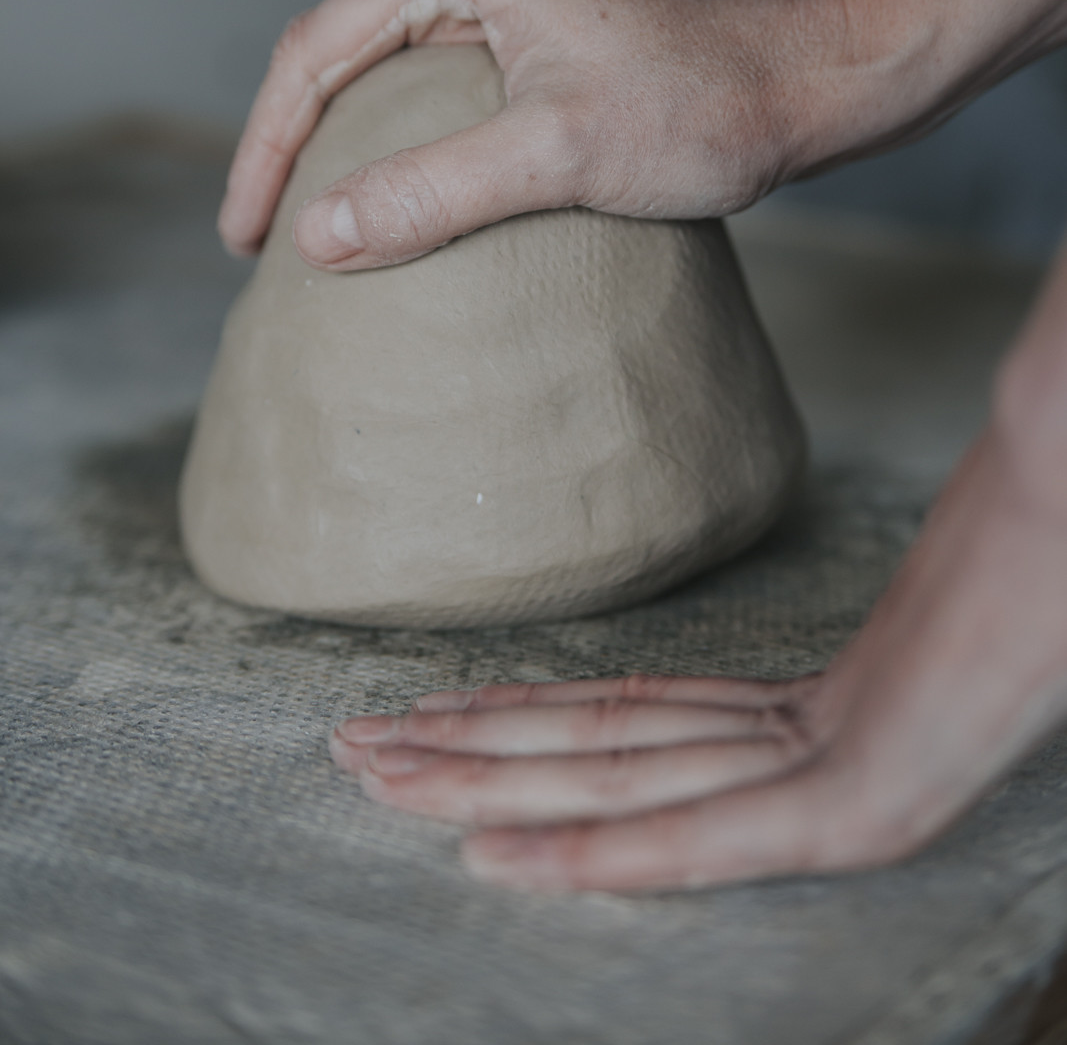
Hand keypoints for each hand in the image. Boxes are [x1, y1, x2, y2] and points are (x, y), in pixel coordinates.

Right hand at [218, 0, 834, 267]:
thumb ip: (432, 191)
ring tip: (320, 230)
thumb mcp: (557, 153)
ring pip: (389, 76)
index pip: (315, 53)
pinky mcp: (542, 36)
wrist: (817, 77)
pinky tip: (404, 200)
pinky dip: (407, 145)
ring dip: (347, 148)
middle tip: (265, 242)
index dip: (265, 150)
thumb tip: (317, 238)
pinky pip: (441, 89)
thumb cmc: (705, 100)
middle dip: (294, 147)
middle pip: (340, 57)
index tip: (247, 237)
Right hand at [329, 249, 1066, 891]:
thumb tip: (760, 557)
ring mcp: (827, 781)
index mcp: (809, 714)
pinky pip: (704, 832)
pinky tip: (496, 850)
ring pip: (625, 793)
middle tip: (355, 751)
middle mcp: (798, 758)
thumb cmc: (1024, 540)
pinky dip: (592, 850)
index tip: (430, 719)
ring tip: (385, 773)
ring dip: (494, 790)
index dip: (525, 728)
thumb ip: (836, 583)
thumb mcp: (915, 579)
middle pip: (603, 763)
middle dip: (470, 762)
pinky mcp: (865, 800)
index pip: (635, 728)